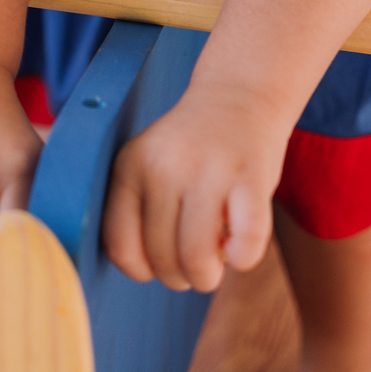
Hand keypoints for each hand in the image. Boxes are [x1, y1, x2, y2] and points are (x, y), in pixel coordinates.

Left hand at [101, 80, 285, 292]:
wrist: (239, 94)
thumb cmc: (192, 147)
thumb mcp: (148, 163)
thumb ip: (137, 209)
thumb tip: (143, 270)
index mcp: (130, 165)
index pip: (119, 245)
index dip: (141, 269)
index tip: (158, 264)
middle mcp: (164, 167)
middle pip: (161, 258)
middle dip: (181, 277)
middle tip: (196, 264)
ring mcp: (208, 170)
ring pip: (197, 259)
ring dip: (208, 277)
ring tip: (217, 262)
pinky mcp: (251, 176)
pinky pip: (245, 243)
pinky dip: (243, 259)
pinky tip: (240, 248)